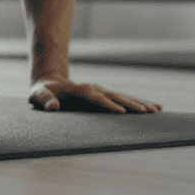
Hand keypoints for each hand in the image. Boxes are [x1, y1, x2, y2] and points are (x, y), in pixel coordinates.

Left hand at [29, 76, 162, 113]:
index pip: (96, 98)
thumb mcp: (38, 95)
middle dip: (131, 103)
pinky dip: (139, 103)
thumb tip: (52, 108)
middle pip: (115, 95)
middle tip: (147, 112)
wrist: (50, 81)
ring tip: (157, 110)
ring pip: (124, 96)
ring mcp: (101, 90)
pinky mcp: (105, 95)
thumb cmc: (42, 91)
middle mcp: (94, 88)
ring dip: (140, 103)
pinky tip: (154, 108)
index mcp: (80, 89)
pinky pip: (124, 99)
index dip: (108, 104)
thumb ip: (44, 100)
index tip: (121, 112)